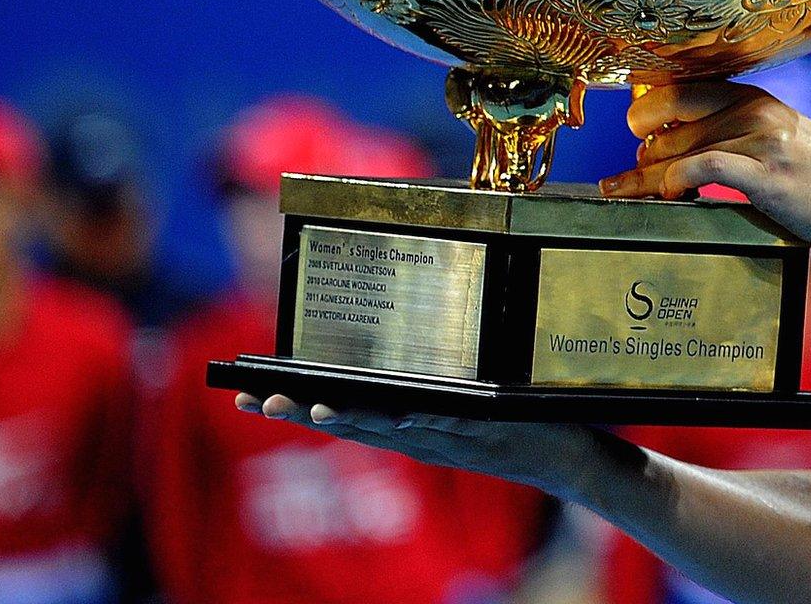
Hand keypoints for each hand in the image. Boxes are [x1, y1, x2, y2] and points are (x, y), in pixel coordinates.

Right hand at [235, 392, 618, 501]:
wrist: (564, 456)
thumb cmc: (506, 426)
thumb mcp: (453, 408)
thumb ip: (420, 391)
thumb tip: (383, 355)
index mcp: (405, 430)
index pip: (339, 417)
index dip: (293, 409)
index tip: (247, 395)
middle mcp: (418, 438)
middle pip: (351, 424)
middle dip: (304, 413)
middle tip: (261, 400)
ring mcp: (450, 437)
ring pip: (393, 427)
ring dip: (356, 418)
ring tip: (317, 405)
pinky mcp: (487, 430)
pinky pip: (452, 423)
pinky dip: (427, 417)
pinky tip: (404, 409)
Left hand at [601, 81, 810, 280]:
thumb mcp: (784, 141)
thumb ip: (741, 134)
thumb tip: (683, 148)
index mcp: (760, 100)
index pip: (688, 88)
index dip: (652, 104)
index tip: (634, 124)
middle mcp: (757, 112)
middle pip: (675, 119)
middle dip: (641, 143)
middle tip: (623, 168)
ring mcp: (762, 141)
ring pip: (681, 147)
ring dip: (644, 173)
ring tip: (620, 189)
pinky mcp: (765, 174)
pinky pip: (704, 167)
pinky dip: (675, 177)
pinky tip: (664, 191)